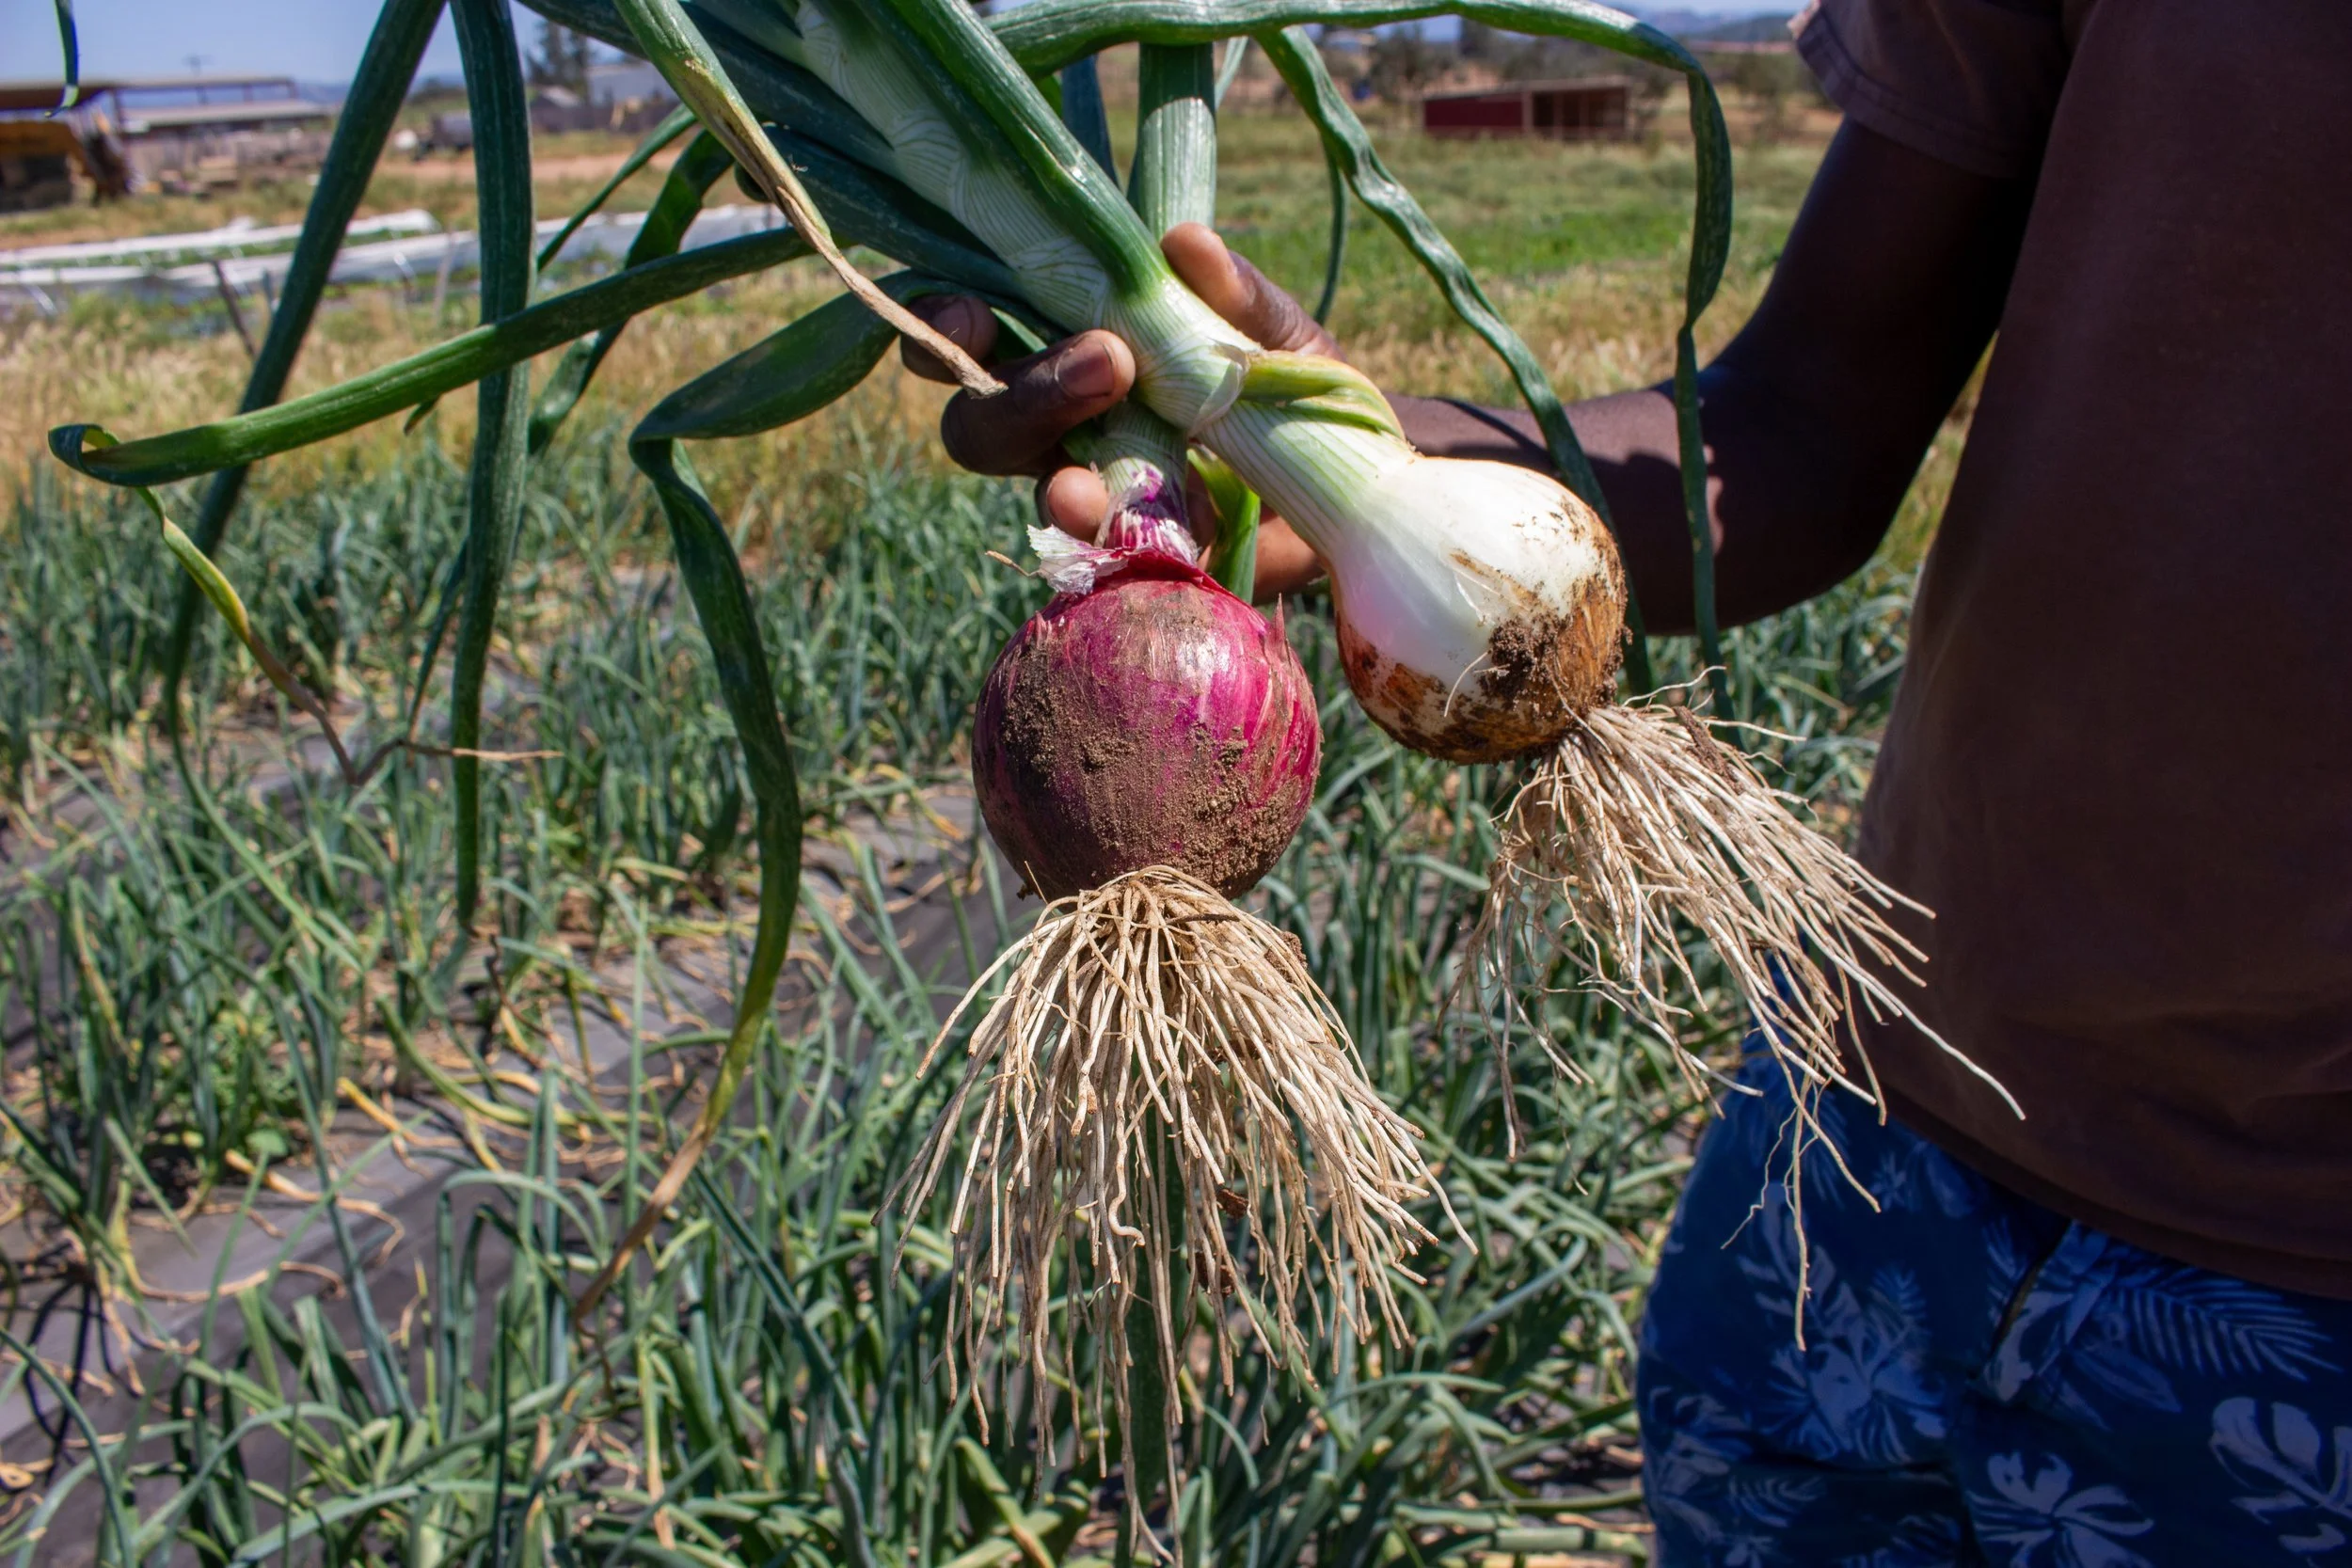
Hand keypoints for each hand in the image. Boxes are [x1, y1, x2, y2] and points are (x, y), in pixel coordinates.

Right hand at [901, 223, 1334, 600]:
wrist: (1356, 482)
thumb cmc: (1290, 386)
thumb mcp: (1276, 329)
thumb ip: (1234, 292)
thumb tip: (1184, 241)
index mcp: (1073, 348)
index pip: (976, 334)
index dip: (946, 324)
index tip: (969, 313)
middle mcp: (1067, 427)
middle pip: (983, 421)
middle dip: (1023, 394)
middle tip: (1107, 361)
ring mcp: (1101, 499)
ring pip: (1039, 492)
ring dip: (1061, 483)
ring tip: (1093, 484)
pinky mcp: (1144, 562)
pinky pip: (1113, 567)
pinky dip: (1124, 551)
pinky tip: (1144, 539)